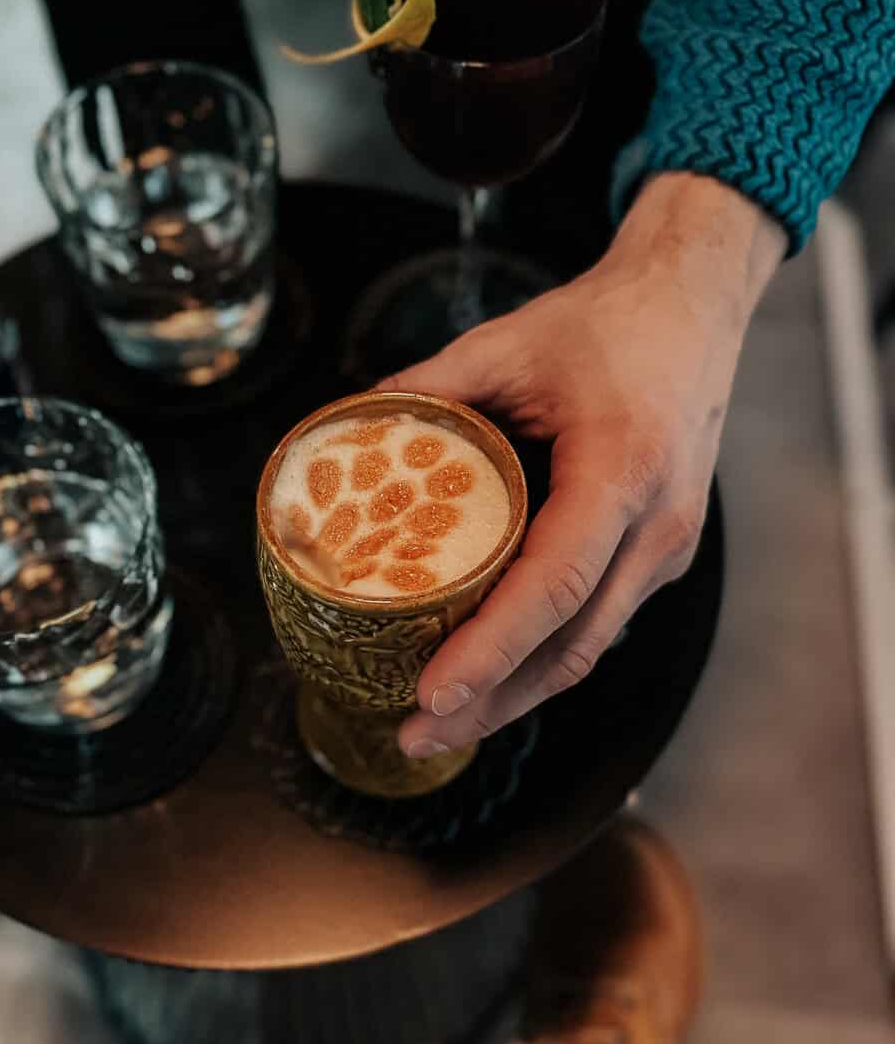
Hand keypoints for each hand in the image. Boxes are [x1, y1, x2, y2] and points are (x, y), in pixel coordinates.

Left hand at [381, 174, 785, 758]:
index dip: (490, 651)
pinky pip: (599, 622)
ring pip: (589, 647)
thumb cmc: (606, 323)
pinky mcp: (662, 555)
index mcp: (621, 471)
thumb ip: (426, 389)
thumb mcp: (507, 343)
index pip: (553, 586)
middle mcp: (657, 526)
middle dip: (493, 704)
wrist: (696, 306)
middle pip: (572, 645)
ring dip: (517, 695)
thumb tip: (347, 432)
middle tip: (415, 737)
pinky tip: (491, 678)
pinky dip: (543, 658)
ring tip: (441, 727)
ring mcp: (668, 549)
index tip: (430, 696)